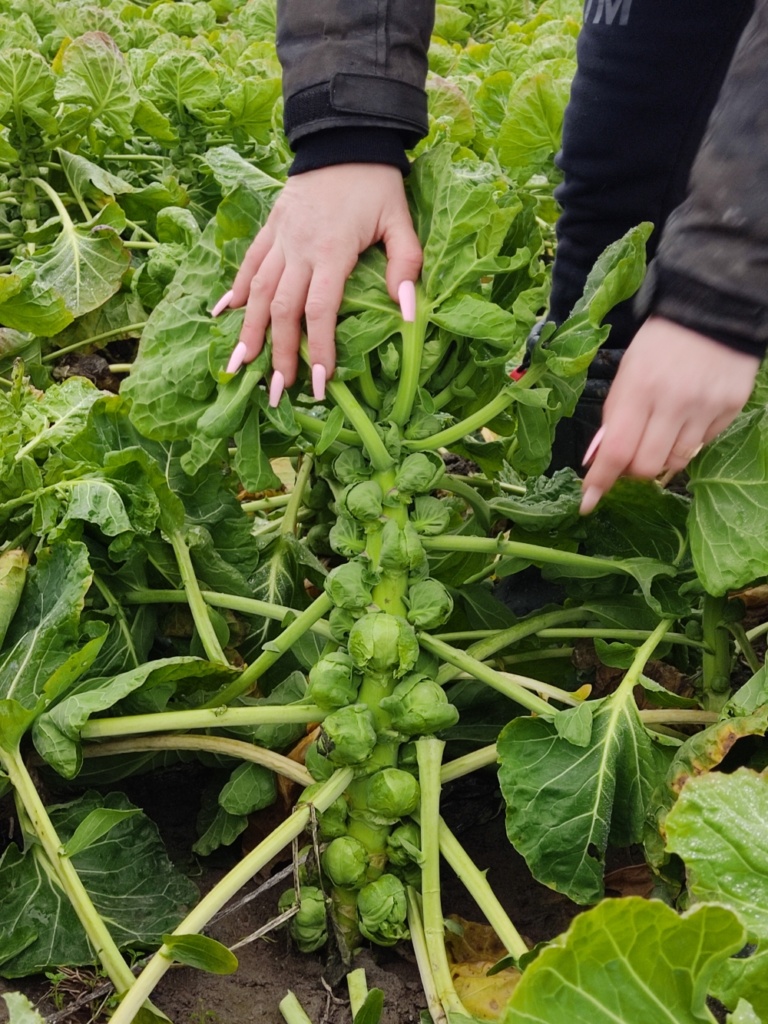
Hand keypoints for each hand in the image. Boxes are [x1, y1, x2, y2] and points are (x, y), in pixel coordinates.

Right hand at [218, 163, 422, 401]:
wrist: (344, 135)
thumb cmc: (377, 183)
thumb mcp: (400, 221)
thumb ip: (405, 265)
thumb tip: (409, 312)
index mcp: (332, 250)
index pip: (320, 310)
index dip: (319, 350)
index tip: (320, 384)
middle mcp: (299, 248)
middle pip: (282, 309)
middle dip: (278, 354)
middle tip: (275, 393)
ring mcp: (280, 238)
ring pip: (256, 291)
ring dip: (247, 331)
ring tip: (237, 366)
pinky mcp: (270, 228)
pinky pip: (247, 263)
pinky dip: (234, 291)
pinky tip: (222, 316)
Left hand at [580, 316, 760, 512]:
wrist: (711, 312)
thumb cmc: (658, 345)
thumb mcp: (627, 374)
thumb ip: (615, 417)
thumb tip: (598, 459)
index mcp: (639, 390)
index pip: (616, 450)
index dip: (600, 481)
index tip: (587, 503)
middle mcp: (673, 403)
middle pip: (647, 467)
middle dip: (632, 471)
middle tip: (630, 456)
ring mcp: (705, 408)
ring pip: (676, 462)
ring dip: (660, 458)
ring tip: (659, 433)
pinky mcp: (729, 410)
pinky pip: (702, 445)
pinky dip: (688, 441)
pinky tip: (686, 417)